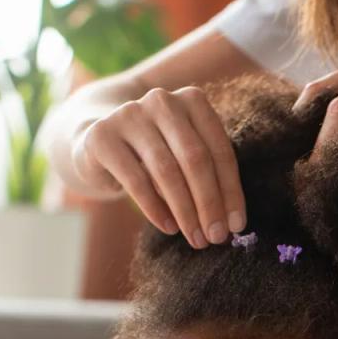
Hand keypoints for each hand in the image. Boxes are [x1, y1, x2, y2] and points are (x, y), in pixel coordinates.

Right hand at [71, 86, 245, 248]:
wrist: (100, 145)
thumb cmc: (156, 156)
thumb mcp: (185, 158)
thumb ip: (209, 179)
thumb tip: (232, 223)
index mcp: (192, 100)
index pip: (219, 150)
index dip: (231, 191)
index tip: (236, 226)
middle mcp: (162, 101)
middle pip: (195, 159)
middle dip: (209, 203)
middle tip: (216, 237)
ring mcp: (129, 114)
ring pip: (167, 171)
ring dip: (185, 211)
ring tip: (195, 238)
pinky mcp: (102, 137)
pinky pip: (136, 180)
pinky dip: (155, 209)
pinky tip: (169, 227)